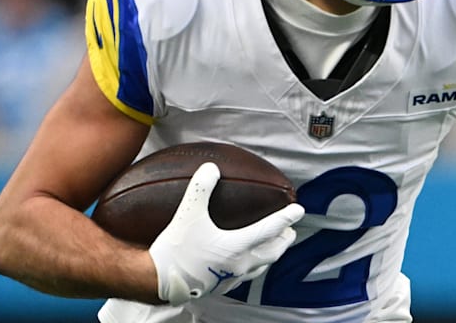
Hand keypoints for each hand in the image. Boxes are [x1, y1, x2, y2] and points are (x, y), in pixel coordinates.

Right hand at [147, 162, 303, 304]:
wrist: (156, 282)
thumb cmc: (175, 250)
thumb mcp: (187, 214)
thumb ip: (200, 188)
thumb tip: (211, 168)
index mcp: (237, 247)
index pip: (269, 230)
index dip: (285, 218)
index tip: (299, 210)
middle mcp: (239, 264)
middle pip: (271, 252)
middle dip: (283, 241)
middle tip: (290, 231)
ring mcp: (230, 278)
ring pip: (260, 266)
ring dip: (271, 255)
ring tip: (273, 247)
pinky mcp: (219, 286)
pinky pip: (244, 276)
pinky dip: (253, 265)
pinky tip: (243, 262)